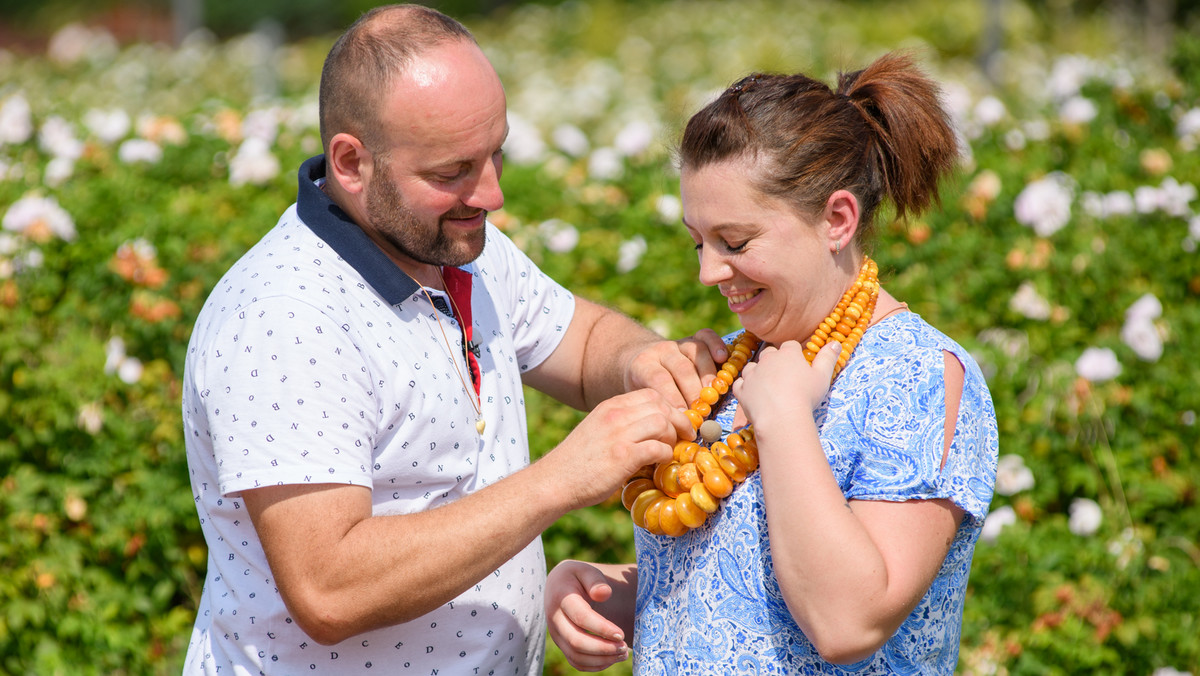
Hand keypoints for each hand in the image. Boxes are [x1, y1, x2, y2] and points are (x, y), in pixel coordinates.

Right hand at [541, 389, 686, 509]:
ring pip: (663, 422)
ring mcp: (619, 435)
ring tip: (670, 450)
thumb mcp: (597, 430)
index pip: (651, 394)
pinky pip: (658, 447)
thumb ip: (621, 425)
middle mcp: (615, 415)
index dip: (669, 407)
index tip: (675, 423)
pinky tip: (660, 463)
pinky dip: (665, 455)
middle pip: (661, 405)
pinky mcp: (623, 457)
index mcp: (609, 406)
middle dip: (679, 420)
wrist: (554, 481)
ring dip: (673, 437)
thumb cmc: (577, 462)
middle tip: (685, 436)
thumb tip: (653, 431)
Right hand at [545, 561, 630, 671]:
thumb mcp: (585, 571)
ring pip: (576, 656)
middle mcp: (554, 619)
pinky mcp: (562, 645)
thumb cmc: (578, 577)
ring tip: (623, 653)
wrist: (559, 586)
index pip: (581, 617)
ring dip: (601, 659)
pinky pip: (576, 662)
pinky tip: (612, 657)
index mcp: (561, 597)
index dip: (602, 628)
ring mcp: (557, 634)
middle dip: (603, 648)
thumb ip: (595, 580)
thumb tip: (604, 593)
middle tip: (624, 647)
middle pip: (576, 642)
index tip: (622, 634)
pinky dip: (595, 665)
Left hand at [624, 328, 726, 409]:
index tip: (684, 417)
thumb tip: (673, 431)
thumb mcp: (640, 398)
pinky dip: (717, 345)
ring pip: (696, 352)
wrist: (640, 362)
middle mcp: (660, 351)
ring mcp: (678, 343)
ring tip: (715, 395)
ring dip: (708, 375)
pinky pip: (707, 337)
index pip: (659, 379)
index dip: (673, 398)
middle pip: (681, 368)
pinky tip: (723, 359)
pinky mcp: (693, 339)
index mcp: (642, 365)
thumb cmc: (643, 390)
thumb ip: (655, 408)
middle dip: (694, 391)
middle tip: (703, 411)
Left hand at [735, 340, 839, 420]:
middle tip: (785, 379)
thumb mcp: (822, 377)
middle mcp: (767, 359)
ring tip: (769, 388)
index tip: (799, 367)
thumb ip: (828, 358)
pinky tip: (754, 395)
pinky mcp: (741, 389)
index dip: (795, 355)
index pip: (790, 345)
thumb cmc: (805, 396)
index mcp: (787, 353)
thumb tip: (835, 343)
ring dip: (759, 373)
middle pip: (770, 353)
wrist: (781, 418)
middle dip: (776, 362)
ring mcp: (752, 373)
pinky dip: (745, 387)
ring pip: (752, 367)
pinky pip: (740, 383)